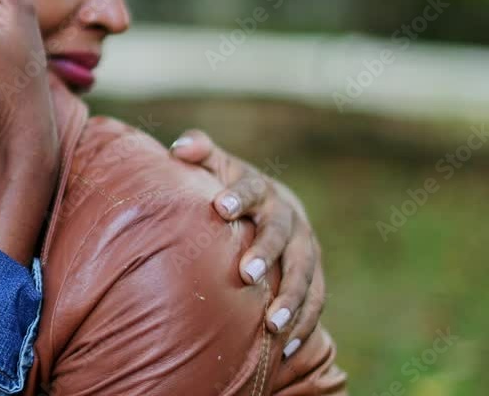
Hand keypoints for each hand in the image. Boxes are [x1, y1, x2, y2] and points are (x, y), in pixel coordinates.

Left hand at [169, 130, 324, 356]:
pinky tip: (286, 348)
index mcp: (261, 190)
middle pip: (281, 235)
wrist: (277, 207)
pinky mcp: (314, 274)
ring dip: (291, 299)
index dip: (238, 196)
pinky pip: (316, 300)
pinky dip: (305, 323)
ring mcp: (305, 247)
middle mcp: (288, 218)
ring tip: (271, 325)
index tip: (221, 206)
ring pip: (305, 273)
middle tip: (246, 275)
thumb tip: (180, 148)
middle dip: (266, 254)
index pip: (252, 189)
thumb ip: (200, 152)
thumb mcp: (217, 167)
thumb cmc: (232, 189)